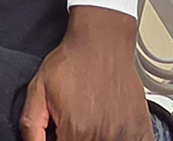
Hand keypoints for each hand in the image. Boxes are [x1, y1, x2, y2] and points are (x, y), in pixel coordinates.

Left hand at [20, 6, 153, 140]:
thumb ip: (31, 126)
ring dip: (97, 136)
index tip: (61, 131)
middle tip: (76, 121)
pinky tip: (109, 126)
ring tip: (92, 118)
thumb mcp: (39, 88)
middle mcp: (101, 137)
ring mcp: (124, 136)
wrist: (102, 42)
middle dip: (74, 137)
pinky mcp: (140, 131)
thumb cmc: (73, 62)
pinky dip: (118, 138)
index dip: (59, 139)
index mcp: (75, 132)